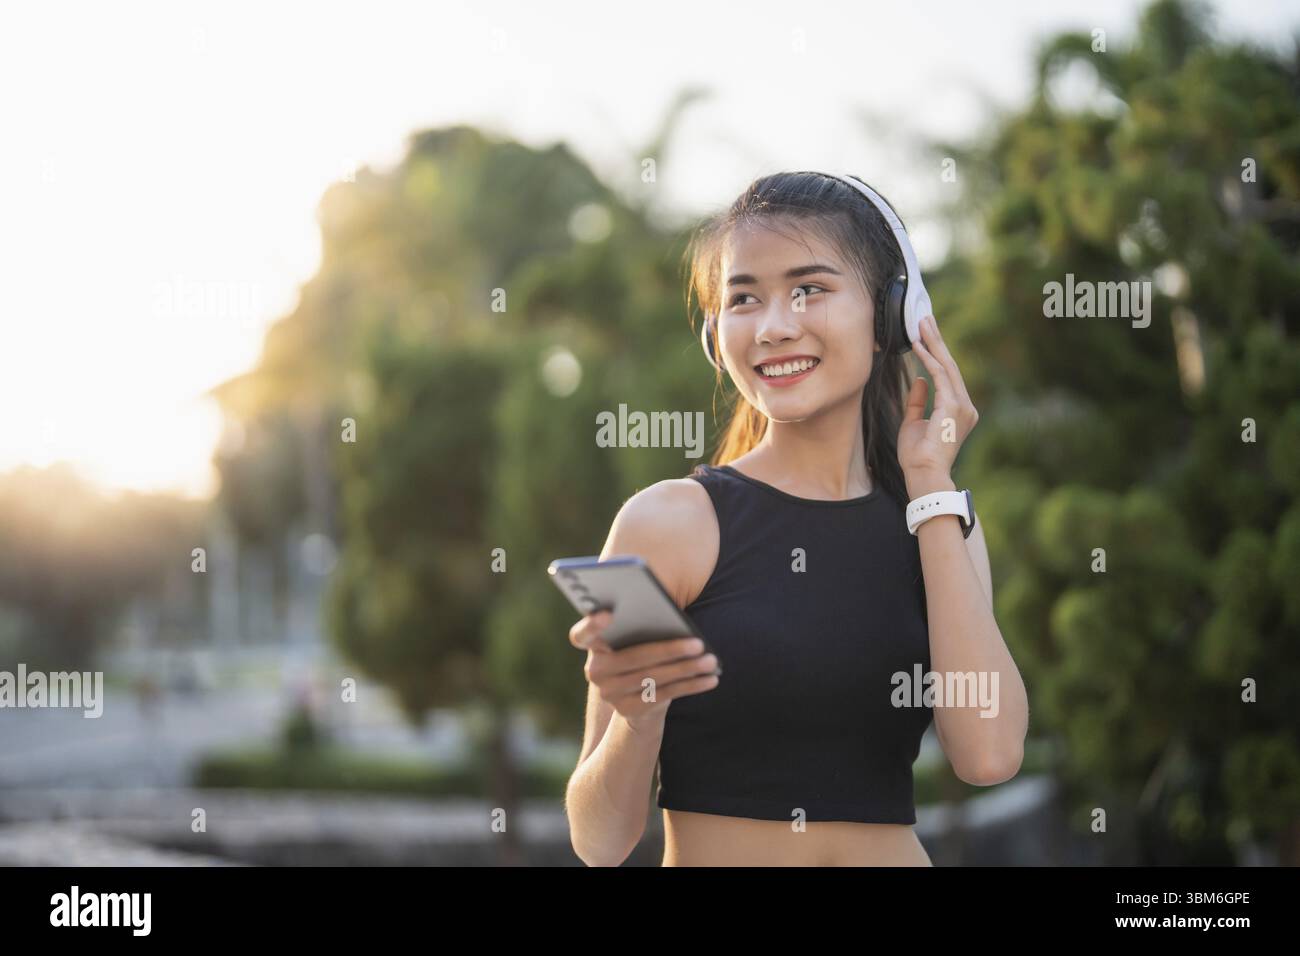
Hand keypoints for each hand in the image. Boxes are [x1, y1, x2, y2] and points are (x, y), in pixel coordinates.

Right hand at [568, 610, 719, 730]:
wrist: (636, 696)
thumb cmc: (640, 650)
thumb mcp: (635, 638)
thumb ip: (640, 625)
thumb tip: (671, 618)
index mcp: (592, 645)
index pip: (581, 634)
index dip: (591, 625)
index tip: (608, 613)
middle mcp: (594, 671)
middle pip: (635, 658)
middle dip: (671, 650)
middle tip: (698, 644)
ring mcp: (609, 694)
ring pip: (653, 678)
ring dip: (686, 668)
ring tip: (711, 660)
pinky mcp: (628, 710)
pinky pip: (664, 695)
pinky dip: (690, 685)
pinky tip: (710, 678)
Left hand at [898, 314, 978, 493]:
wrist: (923, 474)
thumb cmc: (917, 455)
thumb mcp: (913, 423)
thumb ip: (918, 401)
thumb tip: (920, 380)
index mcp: (959, 410)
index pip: (947, 376)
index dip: (936, 353)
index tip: (925, 335)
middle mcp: (966, 406)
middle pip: (950, 366)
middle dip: (937, 341)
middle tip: (925, 319)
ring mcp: (963, 406)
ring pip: (947, 367)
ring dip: (933, 344)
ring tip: (922, 324)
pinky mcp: (954, 407)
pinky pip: (941, 377)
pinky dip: (928, 360)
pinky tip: (917, 346)